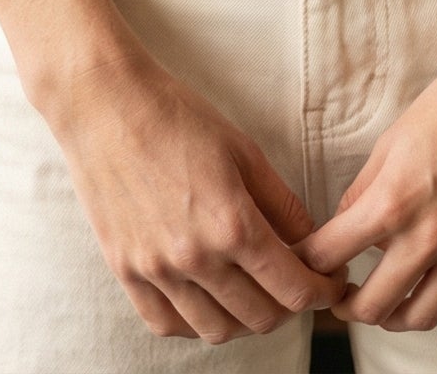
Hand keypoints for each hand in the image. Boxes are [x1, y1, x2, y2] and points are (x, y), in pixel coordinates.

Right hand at [46, 51, 344, 342]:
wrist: (105, 105)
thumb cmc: (177, 118)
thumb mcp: (245, 152)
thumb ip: (282, 205)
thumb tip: (311, 243)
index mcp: (233, 224)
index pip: (294, 290)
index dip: (323, 292)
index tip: (331, 283)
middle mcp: (195, 258)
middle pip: (261, 317)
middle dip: (290, 305)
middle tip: (295, 282)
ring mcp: (155, 270)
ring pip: (217, 330)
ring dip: (246, 319)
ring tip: (254, 293)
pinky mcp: (125, 271)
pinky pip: (166, 324)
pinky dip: (195, 322)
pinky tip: (208, 299)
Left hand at [300, 41, 436, 331]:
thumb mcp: (393, 139)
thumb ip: (365, 189)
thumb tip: (347, 225)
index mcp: (393, 201)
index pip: (330, 255)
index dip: (309, 263)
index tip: (308, 264)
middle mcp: (431, 235)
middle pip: (374, 304)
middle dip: (348, 306)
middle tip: (342, 297)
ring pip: (423, 316)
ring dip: (396, 317)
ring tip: (387, 306)